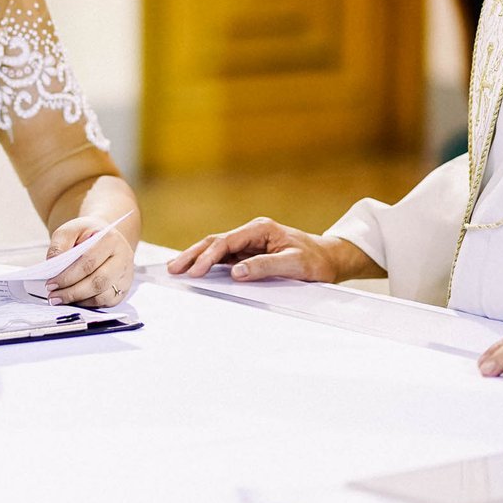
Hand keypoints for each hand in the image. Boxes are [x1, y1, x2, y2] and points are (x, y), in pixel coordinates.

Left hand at [44, 215, 134, 306]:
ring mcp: (125, 275)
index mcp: (110, 239)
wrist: (104, 237)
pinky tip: (74, 300)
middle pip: (98, 282)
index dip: (68, 276)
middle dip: (72, 292)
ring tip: (60, 299)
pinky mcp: (124, 288)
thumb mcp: (70, 230)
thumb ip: (59, 245)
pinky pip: (106, 302)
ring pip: (103, 296)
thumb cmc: (86, 234)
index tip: (50, 284)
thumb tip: (52, 264)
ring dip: (79, 300)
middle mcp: (122, 258)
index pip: (88, 262)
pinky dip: (88, 304)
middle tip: (53, 296)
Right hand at [166, 217, 379, 283]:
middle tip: (173, 268)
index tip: (195, 271)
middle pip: (215, 242)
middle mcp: (252, 233)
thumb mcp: (294, 263)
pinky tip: (195, 269)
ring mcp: (249, 243)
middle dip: (192, 255)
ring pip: (216, 249)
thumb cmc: (315, 260)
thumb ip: (264, 266)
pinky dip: (208, 263)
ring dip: (196, 258)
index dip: (208, 257)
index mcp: (260, 229)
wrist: (330, 260)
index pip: (226, 242)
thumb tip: (236, 272)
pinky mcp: (250, 253)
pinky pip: (224, 258)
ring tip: (176, 268)